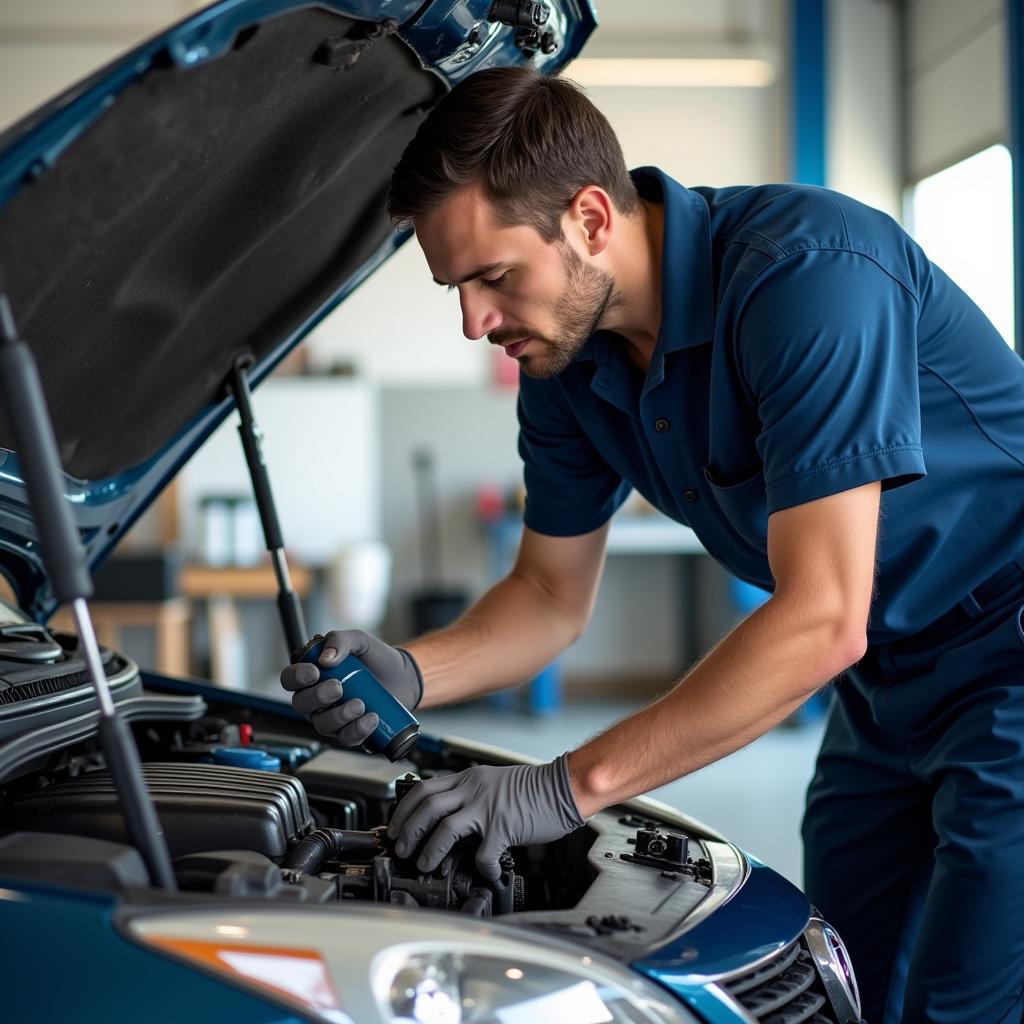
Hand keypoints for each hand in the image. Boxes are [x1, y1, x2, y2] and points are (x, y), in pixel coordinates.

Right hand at [280, 629, 422, 745]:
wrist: (404, 676)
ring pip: (322, 725)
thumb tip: (326, 659)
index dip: (296, 677)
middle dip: (318, 697)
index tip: (315, 671)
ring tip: (360, 704)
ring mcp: (333, 717)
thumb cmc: (377, 658)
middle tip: (339, 687)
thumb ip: (340, 641)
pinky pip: (346, 738)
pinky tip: (371, 718)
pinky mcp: (351, 731)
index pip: (290, 679)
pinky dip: (357, 730)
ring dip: (339, 716)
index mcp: (314, 675)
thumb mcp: (360, 640)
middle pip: (301, 704)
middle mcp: (318, 700)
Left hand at [387, 754, 584, 880]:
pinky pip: (483, 853)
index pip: (424, 789)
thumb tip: (447, 817)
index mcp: (468, 779)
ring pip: (445, 828)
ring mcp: (487, 808)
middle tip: (401, 848)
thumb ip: (469, 794)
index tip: (396, 826)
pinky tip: (485, 874)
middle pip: (427, 806)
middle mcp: (473, 790)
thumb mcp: (492, 782)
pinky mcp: (504, 827)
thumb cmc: (532, 788)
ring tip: (424, 864)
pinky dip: (481, 868)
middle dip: (408, 830)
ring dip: (430, 849)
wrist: (562, 786)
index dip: (404, 809)